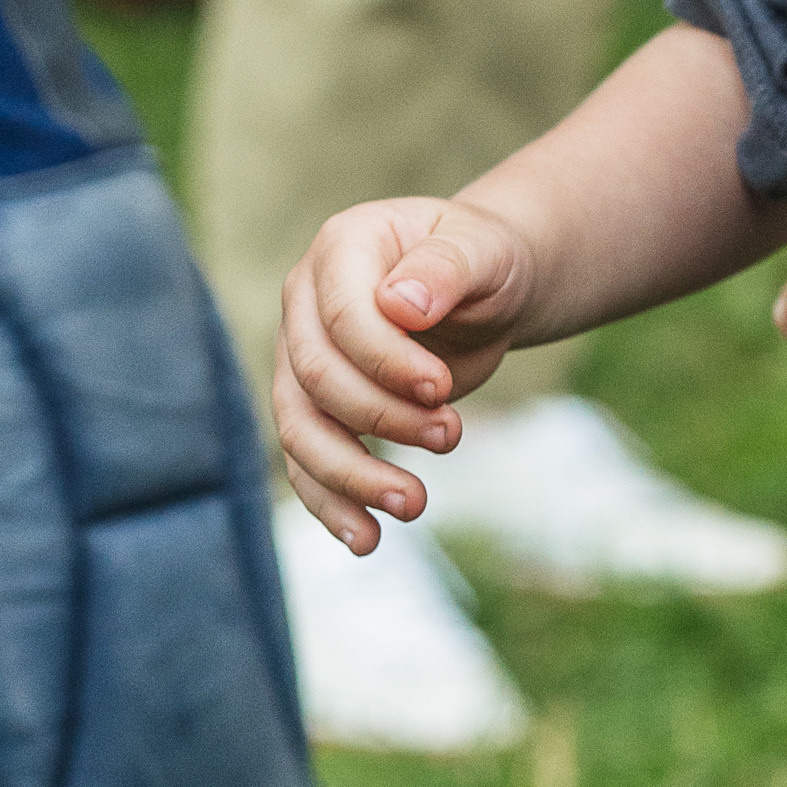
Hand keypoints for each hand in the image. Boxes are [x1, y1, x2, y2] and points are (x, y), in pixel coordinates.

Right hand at [274, 193, 538, 550]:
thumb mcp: (485, 249)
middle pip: (316, 378)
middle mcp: (305, 301)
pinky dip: (331, 504)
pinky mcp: (315, 407)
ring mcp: (302, 355)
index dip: (385, 362)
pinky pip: (306, 462)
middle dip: (382, 419)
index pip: (340, 317)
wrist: (486, 289)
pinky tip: (367, 539)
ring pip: (300, 429)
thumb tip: (402, 305)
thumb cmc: (486, 259)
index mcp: (342, 247)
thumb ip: (446, 267)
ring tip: (414, 505)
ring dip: (351, 477)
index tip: (441, 390)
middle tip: (451, 436)